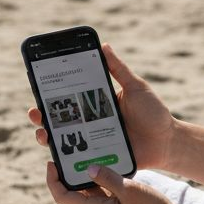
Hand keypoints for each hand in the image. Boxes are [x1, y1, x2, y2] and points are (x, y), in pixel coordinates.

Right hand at [27, 43, 178, 169]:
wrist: (167, 142)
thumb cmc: (153, 113)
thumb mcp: (135, 88)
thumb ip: (119, 70)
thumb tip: (103, 45)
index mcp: (96, 103)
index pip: (69, 97)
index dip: (51, 94)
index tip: (38, 86)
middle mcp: (90, 122)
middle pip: (59, 120)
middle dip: (42, 117)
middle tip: (35, 113)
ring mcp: (93, 141)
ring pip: (64, 140)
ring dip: (48, 137)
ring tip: (43, 134)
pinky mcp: (99, 158)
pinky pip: (79, 158)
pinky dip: (66, 157)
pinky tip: (58, 154)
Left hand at [46, 162, 190, 203]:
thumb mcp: (129, 190)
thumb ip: (107, 178)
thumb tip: (88, 168)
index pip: (62, 197)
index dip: (53, 181)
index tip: (51, 163)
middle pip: (72, 193)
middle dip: (66, 174)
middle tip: (67, 152)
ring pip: (87, 191)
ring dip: (83, 175)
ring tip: (84, 153)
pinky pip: (101, 192)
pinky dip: (99, 179)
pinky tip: (105, 163)